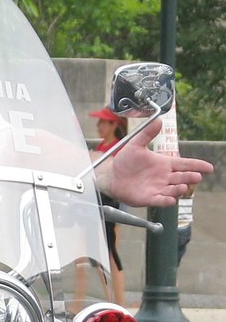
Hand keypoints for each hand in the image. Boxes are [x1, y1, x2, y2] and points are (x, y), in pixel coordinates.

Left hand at [97, 118, 213, 207]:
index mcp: (165, 163)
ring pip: (173, 190)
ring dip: (179, 189)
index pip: (185, 164)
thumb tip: (158, 120)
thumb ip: (147, 134)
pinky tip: (171, 200)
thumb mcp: (135, 145)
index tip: (209, 167)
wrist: (112, 176)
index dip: (197, 165)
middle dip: (190, 177)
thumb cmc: (126, 161)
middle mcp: (164, 177)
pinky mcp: (149, 198)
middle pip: (182, 177)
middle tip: (197, 177)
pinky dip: (166, 200)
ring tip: (183, 187)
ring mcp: (158, 188)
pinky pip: (160, 200)